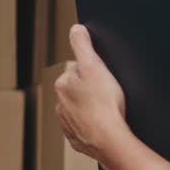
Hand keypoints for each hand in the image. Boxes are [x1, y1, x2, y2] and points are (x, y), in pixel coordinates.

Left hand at [54, 24, 127, 168]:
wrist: (110, 140)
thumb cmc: (103, 104)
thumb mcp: (94, 65)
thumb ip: (82, 45)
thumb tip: (76, 29)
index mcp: (61, 85)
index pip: (79, 70)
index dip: (95, 72)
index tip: (105, 79)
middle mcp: (59, 105)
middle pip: (80, 90)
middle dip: (93, 90)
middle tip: (109, 95)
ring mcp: (68, 124)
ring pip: (84, 109)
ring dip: (94, 108)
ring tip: (109, 111)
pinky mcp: (77, 139)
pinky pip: (88, 128)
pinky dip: (96, 126)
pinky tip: (107, 124)